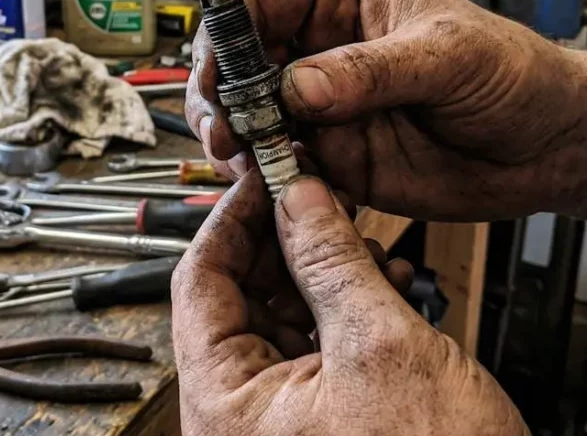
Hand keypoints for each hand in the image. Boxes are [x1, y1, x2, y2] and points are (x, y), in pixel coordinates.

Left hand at [172, 172, 527, 435]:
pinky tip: (387, 285)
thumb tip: (300, 200)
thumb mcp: (380, 346)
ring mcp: (280, 426)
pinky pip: (318, 354)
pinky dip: (348, 314)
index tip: (266, 176)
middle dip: (288, 244)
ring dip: (326, 275)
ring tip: (368, 245)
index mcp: (224, 405)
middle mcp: (240, 419)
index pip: (200, 282)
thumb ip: (333, 262)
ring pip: (284, 322)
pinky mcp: (323, 428)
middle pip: (240, 299)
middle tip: (323, 199)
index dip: (235, 218)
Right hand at [187, 0, 580, 221]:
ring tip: (242, 160)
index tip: (220, 70)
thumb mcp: (448, 56)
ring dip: (236, 141)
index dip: (228, 34)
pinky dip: (268, 179)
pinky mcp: (338, 161)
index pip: (261, 4)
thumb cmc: (513, 73)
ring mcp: (327, 111)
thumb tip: (303, 83)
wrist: (551, 143)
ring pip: (252, 121)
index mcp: (343, 3)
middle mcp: (324, 55)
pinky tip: (271, 186)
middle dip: (221, 95)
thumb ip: (373, 70)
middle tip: (227, 128)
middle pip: (240, 66)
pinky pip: (284, 169)